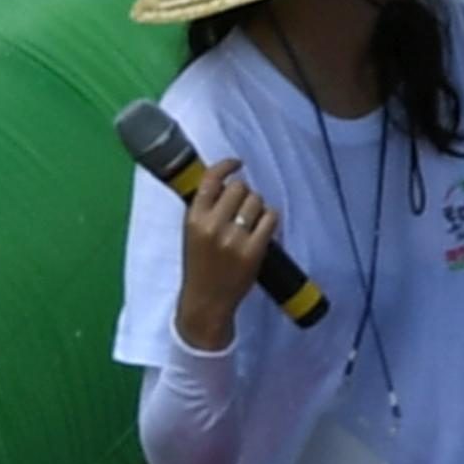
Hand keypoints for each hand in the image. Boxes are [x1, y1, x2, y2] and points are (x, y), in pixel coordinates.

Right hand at [173, 161, 276, 351]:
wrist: (206, 300)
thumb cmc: (200, 264)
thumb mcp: (192, 233)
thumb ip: (205, 209)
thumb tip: (226, 182)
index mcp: (193, 219)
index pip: (211, 180)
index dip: (226, 166)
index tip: (237, 163)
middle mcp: (212, 226)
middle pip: (239, 188)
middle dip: (244, 193)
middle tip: (242, 206)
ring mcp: (234, 239)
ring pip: (257, 201)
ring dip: (258, 205)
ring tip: (251, 219)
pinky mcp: (253, 251)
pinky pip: (271, 218)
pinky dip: (270, 218)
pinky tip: (264, 225)